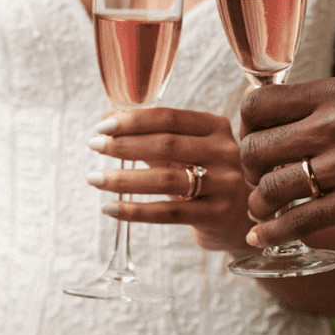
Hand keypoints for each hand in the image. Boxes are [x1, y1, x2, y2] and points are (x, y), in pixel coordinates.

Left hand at [87, 108, 254, 252]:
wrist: (240, 217)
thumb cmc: (205, 176)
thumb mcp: (187, 150)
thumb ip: (152, 135)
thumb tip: (108, 117)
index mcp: (216, 127)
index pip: (169, 117)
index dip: (133, 120)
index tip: (102, 126)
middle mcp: (225, 152)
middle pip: (167, 145)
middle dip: (124, 145)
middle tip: (94, 146)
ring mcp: (224, 184)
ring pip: (165, 180)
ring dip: (123, 178)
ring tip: (94, 178)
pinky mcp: (217, 215)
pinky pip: (168, 213)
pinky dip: (134, 211)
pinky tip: (109, 208)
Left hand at [238, 77, 334, 245]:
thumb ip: (328, 101)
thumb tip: (284, 111)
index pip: (258, 104)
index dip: (247, 126)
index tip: (255, 138)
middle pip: (255, 148)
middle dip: (249, 168)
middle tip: (259, 177)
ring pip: (271, 187)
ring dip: (259, 203)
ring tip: (264, 208)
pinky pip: (299, 221)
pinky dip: (273, 231)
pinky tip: (262, 237)